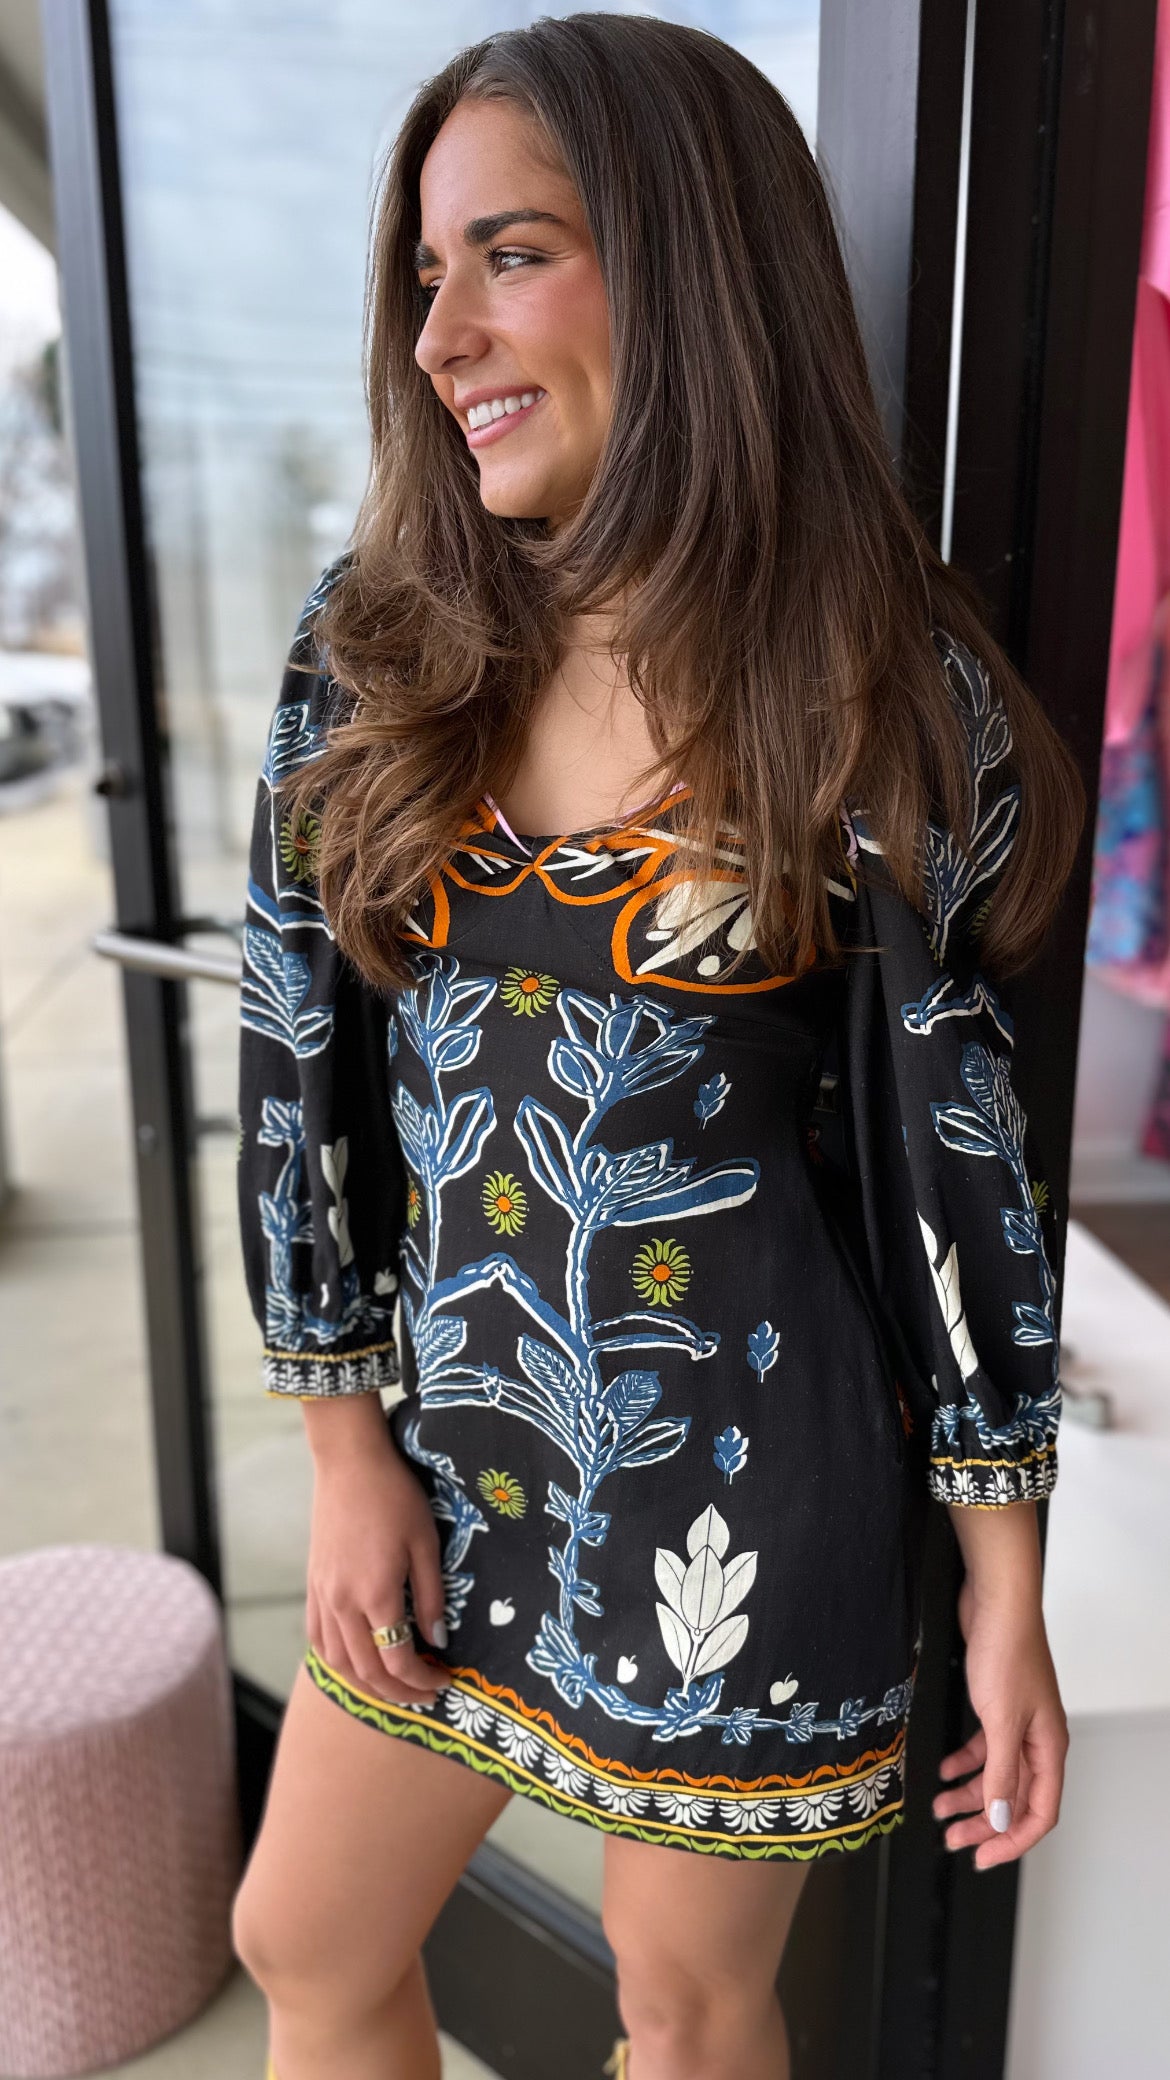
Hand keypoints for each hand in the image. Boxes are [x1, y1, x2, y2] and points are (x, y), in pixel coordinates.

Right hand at [305, 1425, 451, 1709]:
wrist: (350, 1463)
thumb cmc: (395, 1496)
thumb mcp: (426, 1544)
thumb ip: (431, 1597)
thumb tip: (438, 1641)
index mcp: (375, 1594)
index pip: (397, 1660)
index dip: (421, 1681)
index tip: (443, 1682)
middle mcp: (342, 1603)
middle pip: (366, 1670)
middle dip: (398, 1692)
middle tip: (426, 1693)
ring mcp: (322, 1596)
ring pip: (338, 1662)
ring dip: (367, 1683)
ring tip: (395, 1684)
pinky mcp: (312, 1586)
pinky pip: (319, 1639)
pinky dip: (338, 1661)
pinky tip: (357, 1660)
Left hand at [932, 1569, 1068, 1869]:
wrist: (996, 1602)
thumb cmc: (1007, 1651)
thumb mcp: (1001, 1722)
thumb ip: (1001, 1774)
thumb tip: (1001, 1820)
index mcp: (1049, 1749)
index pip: (1039, 1813)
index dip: (1012, 1840)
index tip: (981, 1856)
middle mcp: (1037, 1740)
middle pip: (1014, 1799)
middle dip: (983, 1823)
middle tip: (952, 1838)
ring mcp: (1017, 1723)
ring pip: (995, 1775)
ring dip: (968, 1795)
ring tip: (939, 1808)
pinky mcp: (996, 1705)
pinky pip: (983, 1748)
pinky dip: (963, 1763)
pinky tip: (942, 1769)